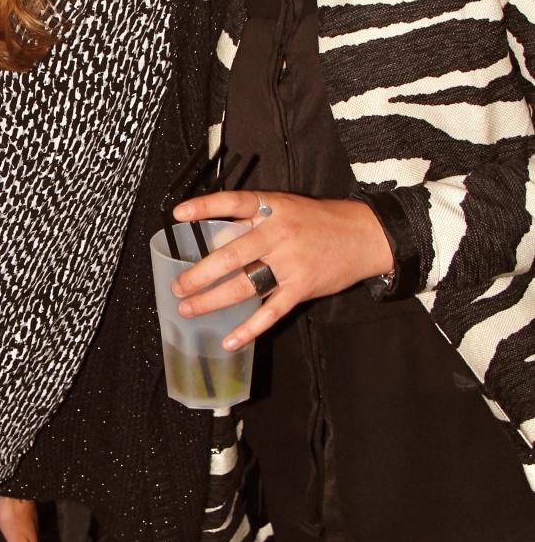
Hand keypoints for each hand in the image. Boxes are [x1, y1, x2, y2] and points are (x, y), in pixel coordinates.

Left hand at [171, 190, 393, 349]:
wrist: (363, 235)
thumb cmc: (318, 220)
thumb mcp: (285, 207)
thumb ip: (253, 220)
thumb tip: (214, 237)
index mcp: (272, 208)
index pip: (233, 202)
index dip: (205, 207)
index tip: (179, 214)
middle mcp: (278, 234)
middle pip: (231, 255)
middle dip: (200, 273)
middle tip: (178, 286)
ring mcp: (290, 262)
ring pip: (245, 285)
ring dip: (213, 300)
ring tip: (190, 308)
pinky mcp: (302, 287)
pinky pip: (271, 312)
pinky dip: (249, 328)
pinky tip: (230, 338)